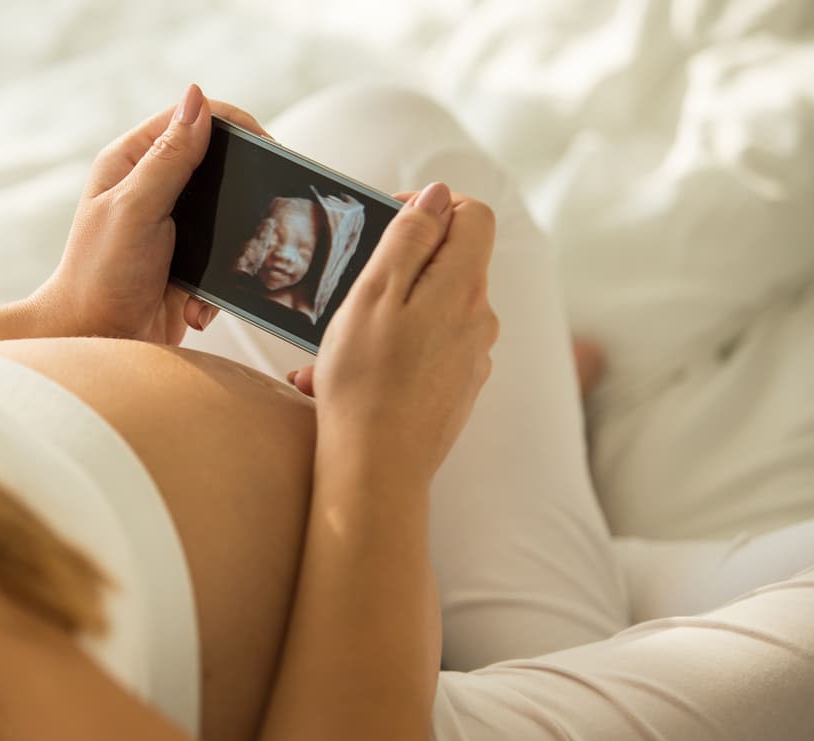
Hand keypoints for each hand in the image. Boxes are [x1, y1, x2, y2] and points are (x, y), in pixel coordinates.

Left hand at [34, 84, 269, 344]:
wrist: (92, 343)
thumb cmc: (100, 276)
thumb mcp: (135, 210)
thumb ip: (168, 158)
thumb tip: (198, 97)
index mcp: (132, 161)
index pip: (193, 119)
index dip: (237, 127)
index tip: (270, 153)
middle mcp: (152, 186)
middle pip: (218, 163)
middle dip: (244, 191)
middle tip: (267, 215)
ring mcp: (172, 225)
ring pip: (228, 213)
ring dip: (234, 245)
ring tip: (229, 271)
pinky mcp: (187, 261)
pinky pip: (224, 257)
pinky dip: (220, 283)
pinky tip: (197, 307)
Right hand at [309, 182, 498, 479]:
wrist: (377, 471)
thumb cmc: (365, 382)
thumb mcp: (375, 293)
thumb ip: (409, 237)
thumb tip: (439, 195)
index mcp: (463, 286)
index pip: (473, 215)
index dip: (432, 206)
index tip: (387, 223)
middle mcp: (481, 319)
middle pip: (450, 264)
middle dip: (399, 268)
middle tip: (347, 292)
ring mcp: (473, 358)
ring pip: (430, 312)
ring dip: (384, 318)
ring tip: (332, 351)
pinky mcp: (458, 390)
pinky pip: (424, 354)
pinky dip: (389, 355)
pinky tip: (344, 382)